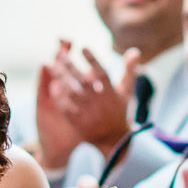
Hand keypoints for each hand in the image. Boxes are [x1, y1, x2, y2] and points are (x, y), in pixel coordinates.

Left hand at [33, 42, 137, 169]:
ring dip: (62, 79)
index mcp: (111, 93)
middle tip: (60, 53)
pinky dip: (59, 97)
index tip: (82, 47)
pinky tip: (52, 86)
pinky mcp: (78, 123)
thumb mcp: (127, 91)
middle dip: (71, 66)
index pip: (101, 73)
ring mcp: (88, 113)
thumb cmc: (120, 111)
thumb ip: (129, 70)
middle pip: (83, 81)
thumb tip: (135, 50)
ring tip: (53, 65)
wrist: (114, 140)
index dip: (92, 60)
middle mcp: (99, 103)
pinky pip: (66, 108)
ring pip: (72, 93)